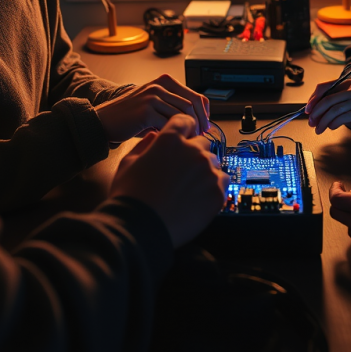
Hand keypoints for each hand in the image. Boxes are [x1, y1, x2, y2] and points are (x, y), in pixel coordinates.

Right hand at [96, 74, 209, 140]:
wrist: (103, 121)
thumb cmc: (130, 117)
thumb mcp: (154, 104)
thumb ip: (173, 107)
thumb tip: (199, 121)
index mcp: (164, 82)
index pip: (195, 95)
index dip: (204, 113)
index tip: (206, 125)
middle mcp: (160, 86)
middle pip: (192, 105)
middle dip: (200, 124)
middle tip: (200, 137)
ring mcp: (152, 97)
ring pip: (182, 115)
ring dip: (189, 131)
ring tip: (188, 142)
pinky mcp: (146, 111)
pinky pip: (168, 124)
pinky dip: (174, 135)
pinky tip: (173, 143)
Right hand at [108, 114, 228, 247]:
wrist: (140, 230)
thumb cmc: (130, 196)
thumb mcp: (128, 163)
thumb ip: (145, 145)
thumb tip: (156, 136)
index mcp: (170, 140)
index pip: (185, 121)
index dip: (183, 130)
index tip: (182, 139)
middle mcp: (193, 151)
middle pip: (202, 143)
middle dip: (193, 153)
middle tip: (181, 172)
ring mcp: (207, 172)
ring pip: (213, 163)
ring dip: (204, 170)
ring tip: (188, 188)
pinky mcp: (217, 192)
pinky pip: (222, 182)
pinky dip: (213, 187)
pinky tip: (198, 198)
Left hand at [305, 79, 350, 134]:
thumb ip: (340, 101)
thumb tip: (319, 110)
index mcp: (349, 84)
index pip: (324, 87)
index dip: (313, 99)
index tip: (307, 109)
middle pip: (326, 99)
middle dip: (315, 112)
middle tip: (311, 122)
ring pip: (332, 110)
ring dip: (322, 121)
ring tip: (318, 129)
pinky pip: (342, 117)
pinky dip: (333, 123)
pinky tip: (330, 127)